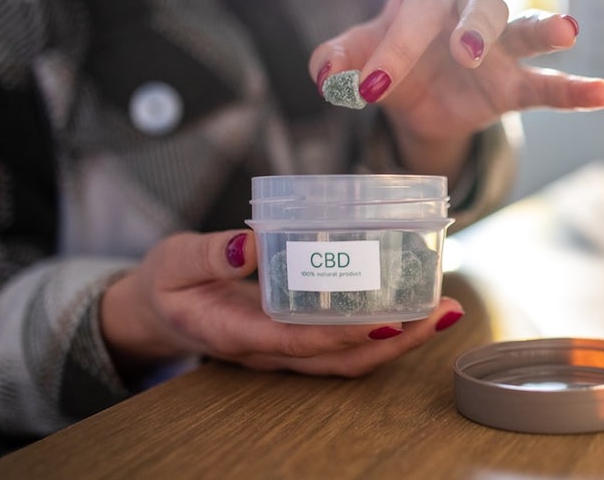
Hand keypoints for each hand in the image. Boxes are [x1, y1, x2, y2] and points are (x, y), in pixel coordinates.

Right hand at [100, 230, 462, 377]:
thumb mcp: (174, 262)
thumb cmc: (169, 283)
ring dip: (402, 339)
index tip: (391, 321)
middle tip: (442, 312)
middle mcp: (271, 349)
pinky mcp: (298, 336)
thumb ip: (208, 256)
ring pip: (351, 357)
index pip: (301, 342)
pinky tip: (414, 303)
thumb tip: (249, 244)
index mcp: (239, 333)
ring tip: (443, 310)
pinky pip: (346, 342)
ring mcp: (287, 348)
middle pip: (342, 360)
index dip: (347, 335)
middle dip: (397, 342)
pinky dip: (385, 328)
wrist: (159, 310)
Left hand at [308, 0, 603, 177]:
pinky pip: (548, 85)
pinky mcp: (514, 84)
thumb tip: (326, 75)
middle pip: (482, 5)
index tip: (368, 86)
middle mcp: (469, 7)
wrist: (416, 98)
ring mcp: (500, 46)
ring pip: (524, 29)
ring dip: (544, 30)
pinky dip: (577, 90)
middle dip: (474, 28)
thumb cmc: (386, 60)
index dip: (394, 45)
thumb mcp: (356, 57)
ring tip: (568, 30)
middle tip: (464, 53)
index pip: (417, 8)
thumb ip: (338, 57)